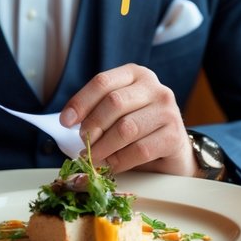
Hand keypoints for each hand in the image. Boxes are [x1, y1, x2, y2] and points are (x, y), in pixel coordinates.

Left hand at [59, 64, 195, 177]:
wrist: (172, 150)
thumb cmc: (138, 129)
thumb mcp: (117, 112)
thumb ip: (97, 111)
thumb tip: (68, 122)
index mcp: (136, 75)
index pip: (102, 82)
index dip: (80, 102)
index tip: (66, 121)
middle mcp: (155, 88)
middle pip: (114, 102)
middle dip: (92, 126)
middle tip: (83, 143)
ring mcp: (168, 110)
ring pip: (126, 128)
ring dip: (103, 147)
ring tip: (94, 157)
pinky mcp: (175, 136)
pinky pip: (140, 150)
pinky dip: (119, 161)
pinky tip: (111, 165)